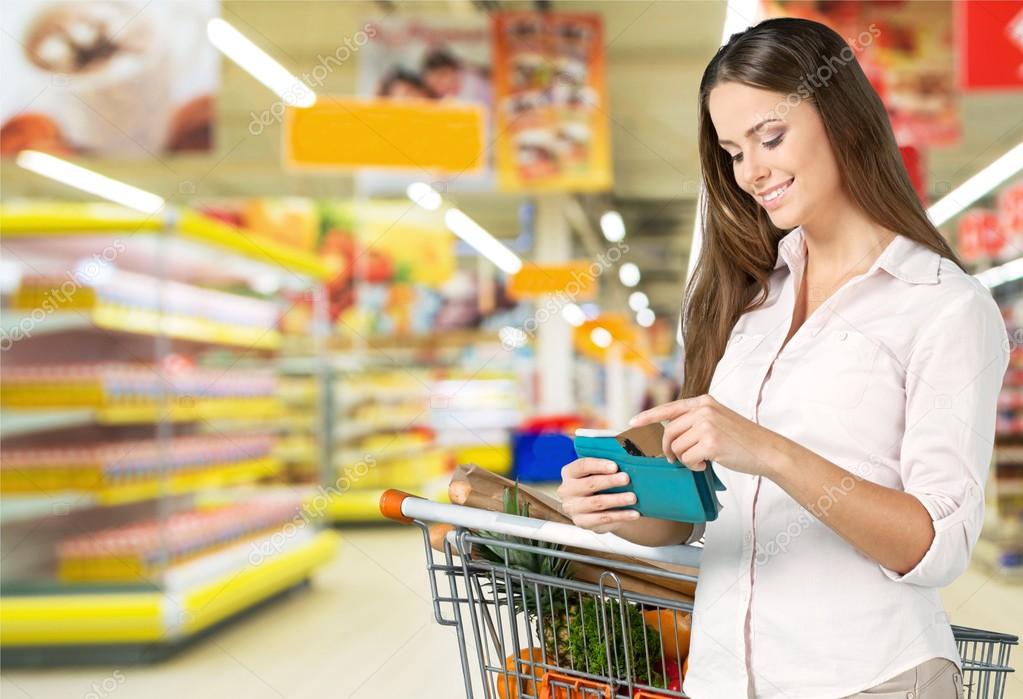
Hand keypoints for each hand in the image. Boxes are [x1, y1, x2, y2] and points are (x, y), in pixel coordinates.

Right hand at [557, 458, 640, 532]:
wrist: (594, 508)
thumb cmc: (599, 484)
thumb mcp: (598, 473)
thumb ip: (607, 467)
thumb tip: (627, 463)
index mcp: (569, 472)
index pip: (582, 466)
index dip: (598, 465)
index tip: (615, 466)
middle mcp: (567, 490)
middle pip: (590, 484)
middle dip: (610, 481)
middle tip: (626, 479)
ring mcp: (573, 508)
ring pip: (597, 503)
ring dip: (617, 499)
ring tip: (633, 497)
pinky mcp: (582, 522)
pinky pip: (603, 519)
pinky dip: (620, 516)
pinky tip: (633, 513)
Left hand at [628, 394, 787, 477]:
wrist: (766, 450)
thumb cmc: (742, 440)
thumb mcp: (718, 420)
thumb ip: (695, 421)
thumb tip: (670, 434)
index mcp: (704, 402)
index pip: (669, 408)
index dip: (648, 416)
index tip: (633, 422)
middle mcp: (704, 410)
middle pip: (668, 432)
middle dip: (668, 449)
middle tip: (674, 459)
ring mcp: (707, 425)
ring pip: (677, 446)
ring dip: (684, 459)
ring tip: (699, 460)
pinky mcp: (711, 442)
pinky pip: (687, 458)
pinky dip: (692, 466)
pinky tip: (705, 465)